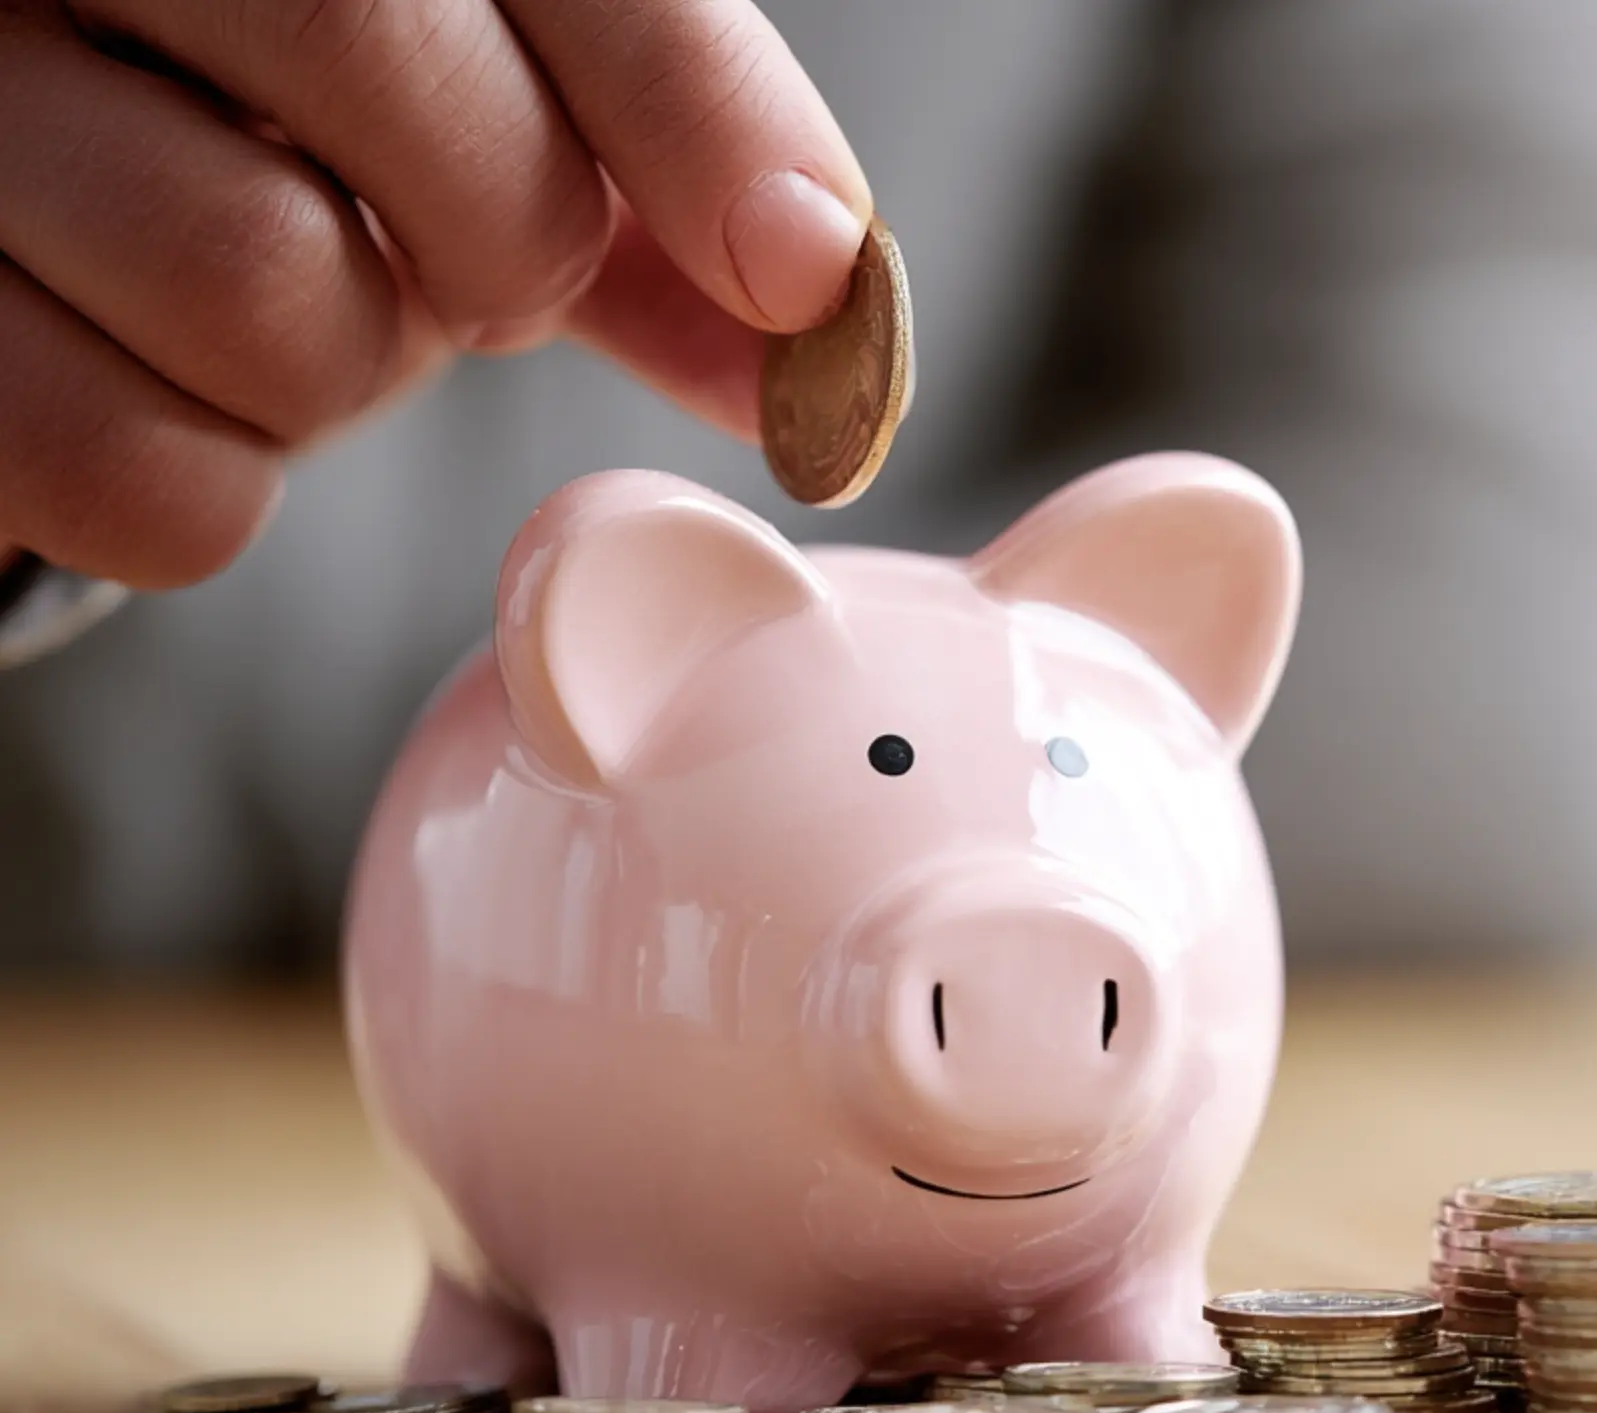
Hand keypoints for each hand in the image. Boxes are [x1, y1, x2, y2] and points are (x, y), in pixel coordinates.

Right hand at [0, 0, 872, 588]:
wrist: (7, 168)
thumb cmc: (259, 119)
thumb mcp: (463, 101)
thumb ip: (637, 169)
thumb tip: (833, 321)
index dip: (687, 106)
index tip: (800, 273)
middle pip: (380, 59)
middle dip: (500, 230)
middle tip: (463, 266)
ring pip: (261, 284)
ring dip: (341, 370)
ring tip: (281, 301)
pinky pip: (146, 475)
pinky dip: (212, 489)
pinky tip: (171, 393)